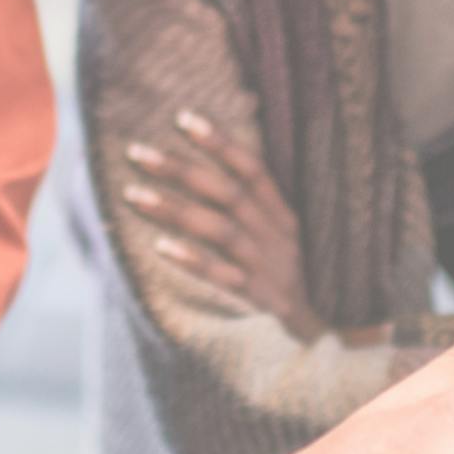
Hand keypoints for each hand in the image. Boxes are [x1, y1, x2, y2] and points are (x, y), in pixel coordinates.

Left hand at [122, 110, 330, 338]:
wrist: (319, 335)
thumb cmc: (287, 277)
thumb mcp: (282, 236)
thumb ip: (255, 203)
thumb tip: (218, 159)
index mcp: (283, 215)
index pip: (253, 169)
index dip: (220, 143)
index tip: (182, 119)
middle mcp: (277, 236)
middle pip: (228, 193)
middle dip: (181, 169)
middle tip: (137, 152)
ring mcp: (268, 267)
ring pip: (221, 230)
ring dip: (176, 209)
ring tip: (133, 194)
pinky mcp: (258, 300)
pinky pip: (223, 277)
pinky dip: (192, 260)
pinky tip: (159, 246)